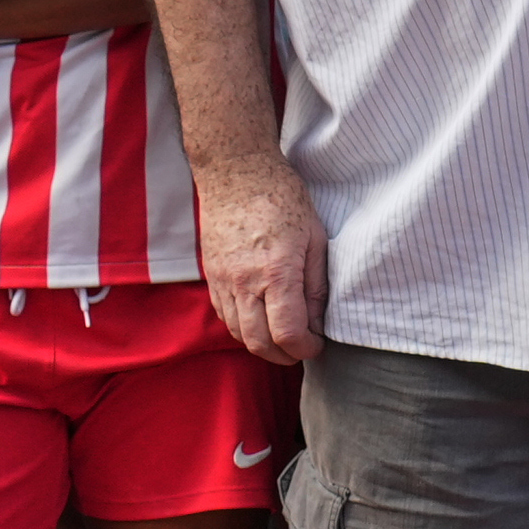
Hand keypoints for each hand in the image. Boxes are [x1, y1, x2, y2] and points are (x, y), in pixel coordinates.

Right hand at [195, 152, 328, 365]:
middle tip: (301, 349)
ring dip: (262, 344)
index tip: (317, 344)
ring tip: (282, 337)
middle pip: (260, 343)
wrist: (236, 172)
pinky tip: (260, 318)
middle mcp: (245, 282)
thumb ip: (316, 285)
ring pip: (239, 334)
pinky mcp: (211, 277)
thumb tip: (316, 322)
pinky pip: (225, 317)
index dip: (306, 348)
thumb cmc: (281, 198)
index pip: (288, 333)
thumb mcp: (315, 237)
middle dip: (284, 356)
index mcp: (277, 271)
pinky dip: (244, 327)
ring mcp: (223, 281)